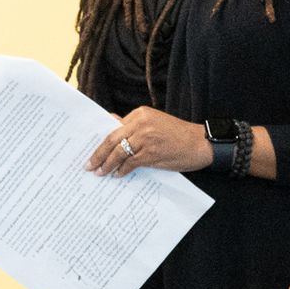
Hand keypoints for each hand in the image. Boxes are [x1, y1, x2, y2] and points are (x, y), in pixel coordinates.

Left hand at [86, 106, 214, 176]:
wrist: (200, 143)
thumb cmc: (179, 135)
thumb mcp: (156, 123)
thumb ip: (136, 127)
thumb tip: (114, 134)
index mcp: (141, 113)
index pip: (113, 126)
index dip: (101, 140)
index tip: (92, 149)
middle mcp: (141, 123)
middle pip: (111, 139)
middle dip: (98, 154)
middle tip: (89, 165)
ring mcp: (145, 138)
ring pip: (118, 152)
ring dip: (107, 164)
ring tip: (100, 173)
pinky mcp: (150, 153)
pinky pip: (130, 163)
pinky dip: (122, 170)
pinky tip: (118, 175)